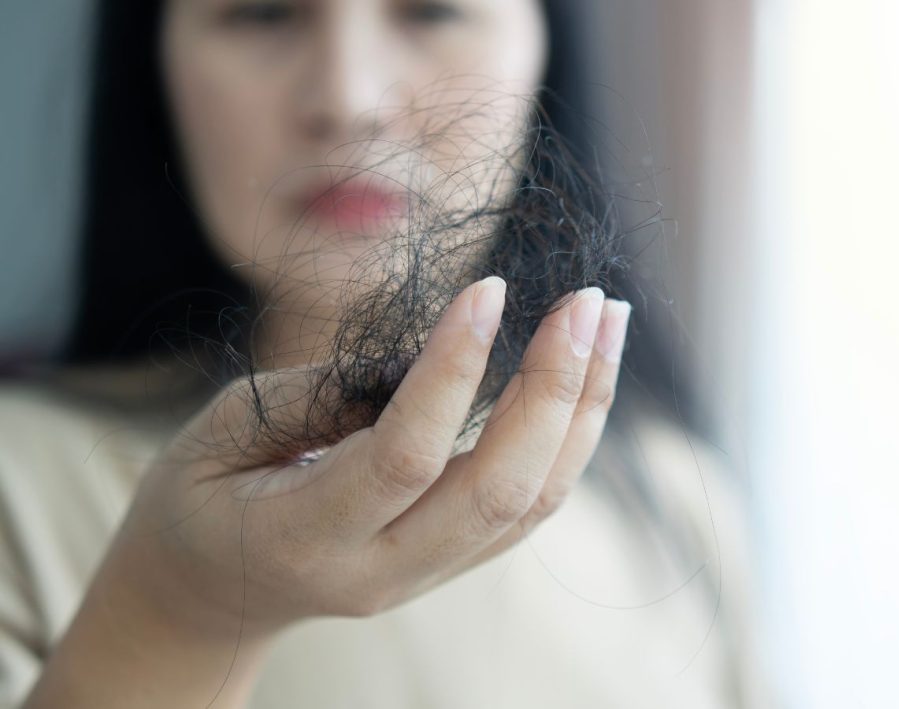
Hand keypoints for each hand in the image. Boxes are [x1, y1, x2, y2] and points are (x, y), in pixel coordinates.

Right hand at [109, 277, 630, 637]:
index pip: (404, 455)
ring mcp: (425, 576)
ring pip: (532, 501)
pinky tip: (585, 376)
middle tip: (586, 301)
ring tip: (608, 321)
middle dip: (553, 388)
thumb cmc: (204, 494)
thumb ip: (324, 396)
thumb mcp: (227, 431)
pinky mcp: (453, 564)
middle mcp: (380, 571)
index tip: (488, 288)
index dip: (453, 370)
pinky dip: (568, 438)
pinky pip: (530, 506)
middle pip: (497, 488)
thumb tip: (429, 356)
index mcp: (304, 537)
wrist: (209, 592)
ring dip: (581, 408)